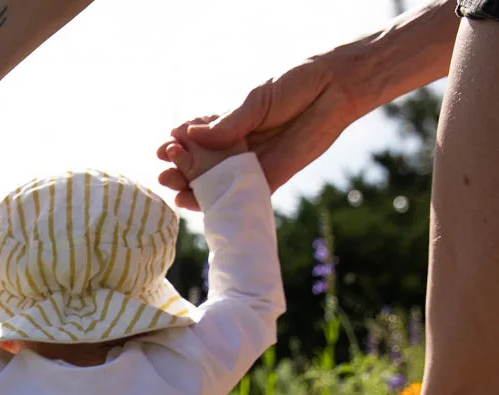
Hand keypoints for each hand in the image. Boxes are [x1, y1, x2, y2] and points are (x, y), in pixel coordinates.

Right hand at [158, 55, 358, 207]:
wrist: (334, 92)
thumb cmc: (296, 86)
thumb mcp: (256, 100)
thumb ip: (227, 123)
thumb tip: (190, 136)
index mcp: (232, 123)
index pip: (198, 138)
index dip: (180, 144)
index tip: (165, 148)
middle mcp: (238, 146)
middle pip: (203, 164)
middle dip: (182, 170)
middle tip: (164, 174)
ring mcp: (251, 166)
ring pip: (217, 184)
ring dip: (194, 190)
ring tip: (175, 191)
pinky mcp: (267, 182)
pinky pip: (239, 197)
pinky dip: (219, 204)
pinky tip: (200, 206)